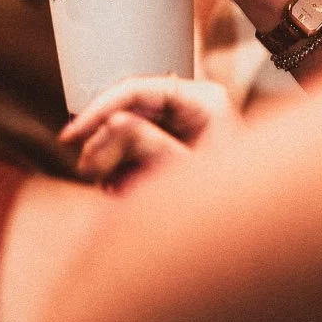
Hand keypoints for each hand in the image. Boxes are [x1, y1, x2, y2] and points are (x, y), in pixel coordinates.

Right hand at [59, 75, 239, 184]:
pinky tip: (119, 188)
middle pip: (129, 108)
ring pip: (125, 129)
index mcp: (204, 101)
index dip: (99, 108)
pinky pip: (133, 148)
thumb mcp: (184, 171)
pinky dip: (120, 168)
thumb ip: (147, 146)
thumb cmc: (229, 202)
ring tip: (109, 188)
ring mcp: (181, 124)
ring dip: (110, 158)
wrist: (250, 231)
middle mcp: (192, 105)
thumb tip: (109, 125)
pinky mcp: (170, 144)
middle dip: (104, 140)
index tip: (71, 135)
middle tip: (88, 173)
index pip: (138, 89)